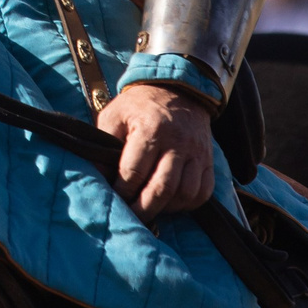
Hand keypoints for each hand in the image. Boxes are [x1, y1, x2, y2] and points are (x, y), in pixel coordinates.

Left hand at [95, 81, 215, 221]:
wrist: (177, 89)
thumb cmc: (139, 106)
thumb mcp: (114, 115)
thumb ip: (103, 143)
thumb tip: (99, 175)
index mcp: (150, 129)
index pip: (134, 171)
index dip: (122, 191)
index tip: (115, 199)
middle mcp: (177, 142)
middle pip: (162, 188)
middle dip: (144, 208)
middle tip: (133, 218)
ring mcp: (196, 152)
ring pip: (185, 193)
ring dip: (167, 208)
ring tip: (151, 210)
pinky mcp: (208, 160)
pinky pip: (203, 192)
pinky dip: (188, 204)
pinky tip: (172, 203)